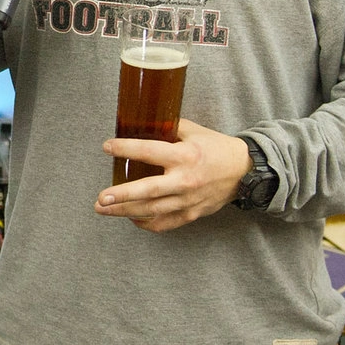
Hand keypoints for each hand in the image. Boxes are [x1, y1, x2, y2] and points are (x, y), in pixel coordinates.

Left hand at [95, 120, 250, 232]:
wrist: (244, 171)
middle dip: (121, 196)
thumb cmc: (217, 148)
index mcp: (185, 156)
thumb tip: (143, 120)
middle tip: (100, 198)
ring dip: (125, 211)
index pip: (150, 151)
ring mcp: (188, 201)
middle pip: (148, 191)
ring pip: (152, 210)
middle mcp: (185, 180)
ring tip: (103, 209)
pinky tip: (130, 218)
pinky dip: (146, 223)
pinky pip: (165, 223)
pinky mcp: (192, 214)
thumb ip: (169, 127)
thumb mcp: (194, 131)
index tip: (107, 147)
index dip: (126, 149)